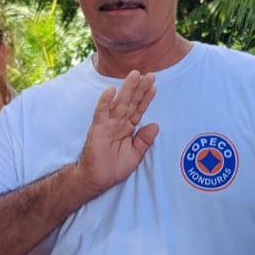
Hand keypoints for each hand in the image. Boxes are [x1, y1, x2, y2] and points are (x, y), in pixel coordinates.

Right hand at [71, 71, 157, 194]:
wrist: (98, 179)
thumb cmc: (114, 167)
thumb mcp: (135, 154)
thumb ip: (144, 140)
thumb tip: (156, 125)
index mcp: (128, 127)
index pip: (139, 109)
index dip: (146, 98)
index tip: (154, 86)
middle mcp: (119, 122)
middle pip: (131, 102)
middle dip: (140, 88)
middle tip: (149, 74)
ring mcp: (108, 123)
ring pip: (119, 103)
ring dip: (127, 89)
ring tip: (135, 75)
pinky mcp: (98, 128)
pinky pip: (102, 112)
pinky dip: (105, 101)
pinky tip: (111, 90)